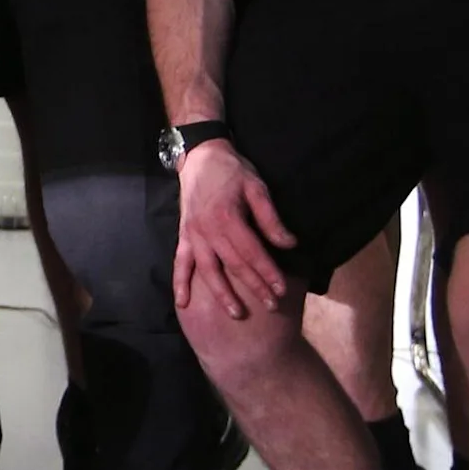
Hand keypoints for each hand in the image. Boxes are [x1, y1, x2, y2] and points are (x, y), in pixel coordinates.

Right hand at [171, 140, 296, 319]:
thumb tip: (288, 244)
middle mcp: (208, 231)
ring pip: (207, 270)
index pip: (252, 252)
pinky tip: (183, 303)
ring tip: (236, 313)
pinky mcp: (184, 236)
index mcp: (228, 218)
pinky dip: (180, 283)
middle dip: (253, 287)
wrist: (200, 157)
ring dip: (221, 294)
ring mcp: (193, 235)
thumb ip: (270, 218)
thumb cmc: (232, 172)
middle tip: (271, 306)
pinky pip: (180, 262)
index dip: (268, 272)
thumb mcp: (256, 187)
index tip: (281, 288)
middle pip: (233, 265)